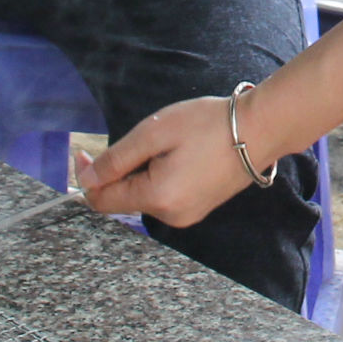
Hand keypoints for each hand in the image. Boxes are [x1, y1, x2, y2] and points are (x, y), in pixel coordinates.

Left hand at [82, 95, 258, 227]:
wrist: (260, 129)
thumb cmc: (208, 125)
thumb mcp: (154, 133)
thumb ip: (116, 159)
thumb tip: (87, 178)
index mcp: (157, 198)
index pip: (103, 200)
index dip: (87, 177)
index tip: (82, 151)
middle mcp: (171, 216)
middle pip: (123, 200)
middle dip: (117, 172)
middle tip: (135, 139)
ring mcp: (188, 215)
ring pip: (144, 197)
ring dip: (138, 174)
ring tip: (162, 144)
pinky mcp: (199, 208)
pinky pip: (164, 197)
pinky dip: (157, 178)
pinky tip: (175, 155)